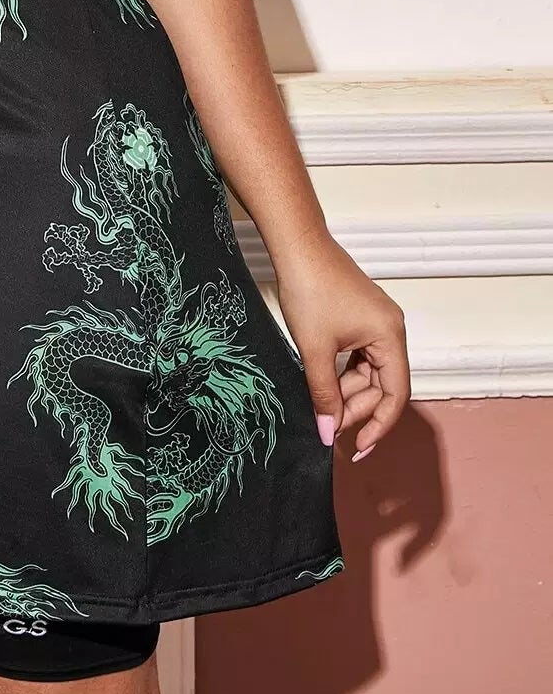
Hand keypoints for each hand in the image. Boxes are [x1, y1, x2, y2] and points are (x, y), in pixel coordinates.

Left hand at [272, 231, 409, 461]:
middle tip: (329, 427)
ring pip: (368, 371)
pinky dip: (343, 373)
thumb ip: (324, 394)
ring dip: (347, 392)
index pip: (396, 394)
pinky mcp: (359, 317)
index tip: (360, 447)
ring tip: (322, 408)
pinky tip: (324, 384)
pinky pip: (358, 356)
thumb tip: (328, 432)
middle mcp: (391, 330)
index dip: (379, 425)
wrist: (297, 246)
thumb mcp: (315, 350)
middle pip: (383, 384)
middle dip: (357, 408)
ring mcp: (376, 322)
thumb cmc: (309, 290)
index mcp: (390, 337)